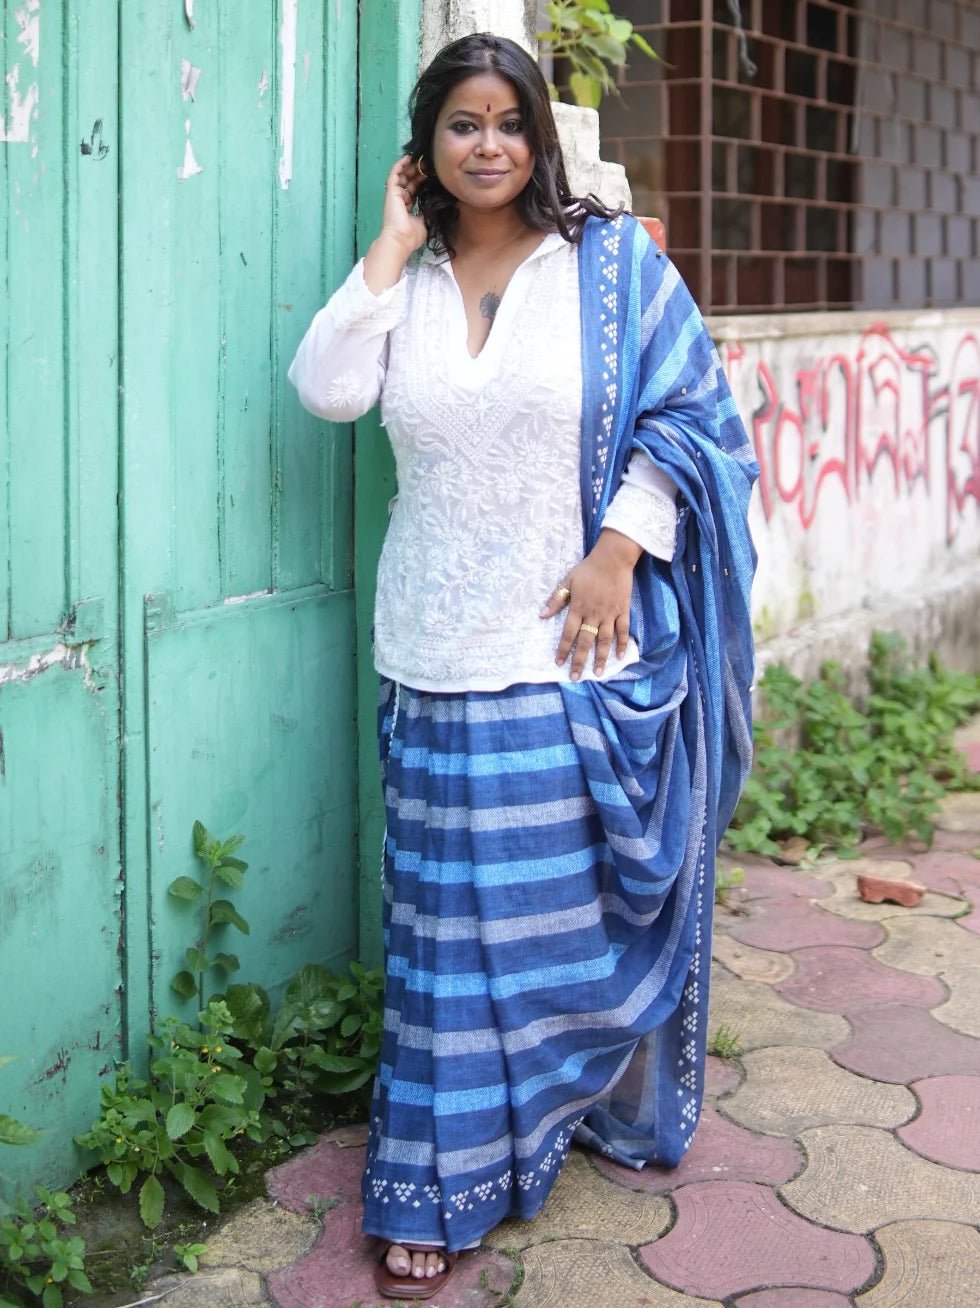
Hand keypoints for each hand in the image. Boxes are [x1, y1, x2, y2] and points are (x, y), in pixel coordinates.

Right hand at [379, 154, 427, 253]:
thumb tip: (433, 204)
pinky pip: (394, 174)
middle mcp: (400, 200)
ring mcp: (395, 195)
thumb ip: (427, 212)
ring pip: (402, 176)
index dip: (421, 182)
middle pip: (409, 182)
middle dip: (418, 173)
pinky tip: (408, 157)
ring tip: (420, 159)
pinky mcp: (391, 192)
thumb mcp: (424, 222)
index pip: (414, 191)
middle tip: (428, 164)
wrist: (401, 240)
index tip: (431, 175)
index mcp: (407, 208)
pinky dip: (400, 165)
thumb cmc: (412, 236)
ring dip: (410, 167)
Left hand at [540, 529, 641, 679]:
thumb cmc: (588, 569)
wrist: (613, 558)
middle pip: (585, 641)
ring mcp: (610, 614)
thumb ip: (556, 600)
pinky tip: (620, 656)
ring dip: (600, 657)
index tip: (559, 663)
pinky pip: (623, 630)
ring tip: (598, 673)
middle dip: (579, 660)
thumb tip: (541, 615)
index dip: (563, 649)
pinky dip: (622, 643)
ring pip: (604, 640)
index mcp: (578, 608)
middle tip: (576, 677)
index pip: (568, 633)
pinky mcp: (623, 610)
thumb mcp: (568, 581)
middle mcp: (593, 614)